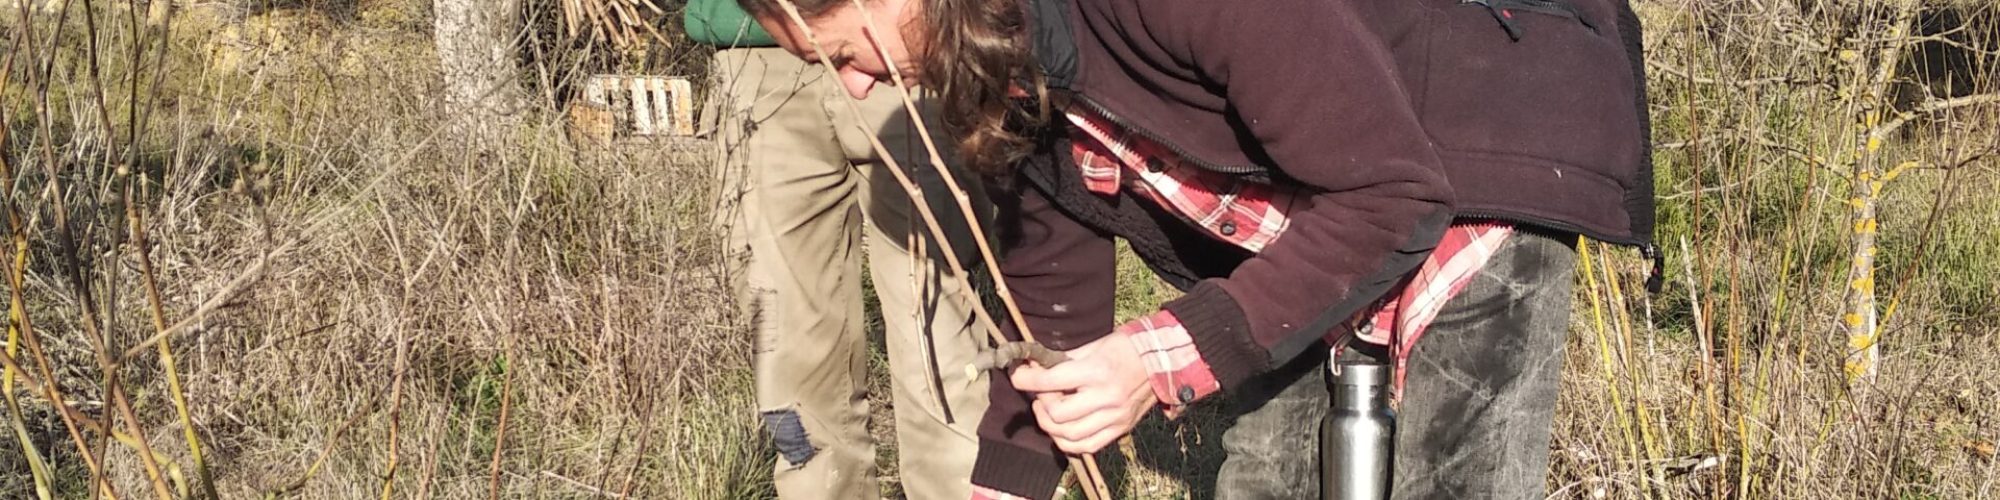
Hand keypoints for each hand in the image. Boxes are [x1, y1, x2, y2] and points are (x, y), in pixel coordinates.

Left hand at [1009, 333, 1157, 453]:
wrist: (1160, 360)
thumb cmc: (1124, 349)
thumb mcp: (1092, 347)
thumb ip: (1062, 360)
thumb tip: (1033, 367)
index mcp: (1096, 371)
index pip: (1050, 381)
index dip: (1025, 379)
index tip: (1018, 376)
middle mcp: (1105, 397)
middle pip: (1056, 414)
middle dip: (1039, 403)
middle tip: (1039, 392)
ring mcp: (1114, 417)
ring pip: (1068, 435)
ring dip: (1049, 425)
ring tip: (1049, 410)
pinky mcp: (1120, 429)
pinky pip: (1086, 446)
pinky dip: (1067, 441)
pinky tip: (1062, 428)